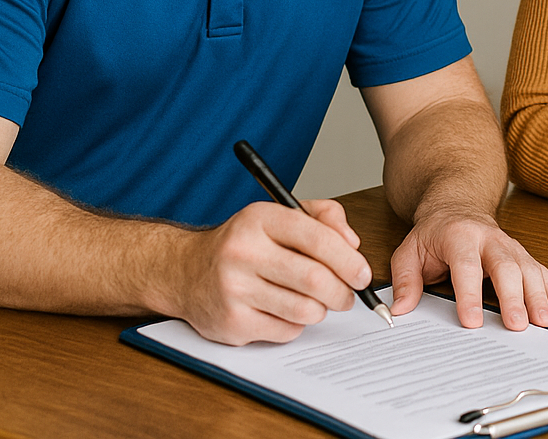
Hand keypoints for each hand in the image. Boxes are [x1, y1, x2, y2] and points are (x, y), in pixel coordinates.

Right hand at [163, 199, 371, 345]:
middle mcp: (243, 252)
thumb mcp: (280, 215)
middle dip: (342, 292)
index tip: (362, 274)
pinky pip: (286, 331)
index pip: (317, 238)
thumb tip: (353, 243)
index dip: (349, 260)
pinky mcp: (231, 323)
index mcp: (260, 219)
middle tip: (348, 295)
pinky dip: (296, 325)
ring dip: (321, 310)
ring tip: (315, 302)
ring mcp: (234, 289)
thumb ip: (324, 217)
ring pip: (305, 310)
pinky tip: (284, 311)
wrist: (185, 271)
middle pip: (315, 280)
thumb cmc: (244, 243)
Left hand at [388, 209, 547, 330]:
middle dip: (513, 296)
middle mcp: (489, 238)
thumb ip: (405, 280)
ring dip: (538, 295)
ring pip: (528, 268)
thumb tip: (401, 308)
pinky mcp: (521, 254)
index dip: (470, 294)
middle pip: (505, 266)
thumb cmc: (434, 234)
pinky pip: (540, 271)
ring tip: (542, 321)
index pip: (466, 266)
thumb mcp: (409, 252)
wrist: (456, 206)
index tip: (472, 321)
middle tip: (517, 325)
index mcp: (459, 236)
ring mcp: (509, 245)